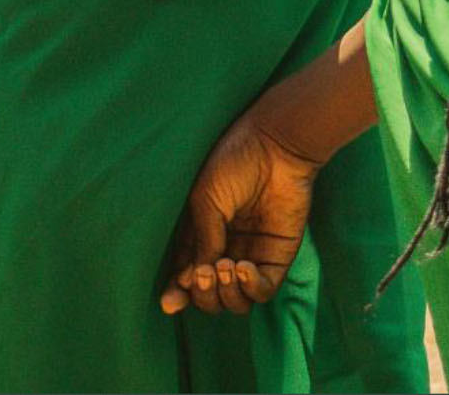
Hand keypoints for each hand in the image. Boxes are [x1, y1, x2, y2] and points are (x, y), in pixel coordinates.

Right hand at [159, 112, 322, 316]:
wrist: (276, 146)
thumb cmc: (234, 164)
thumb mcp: (205, 201)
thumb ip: (201, 242)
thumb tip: (192, 280)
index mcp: (201, 237)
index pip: (185, 277)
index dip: (176, 294)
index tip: (170, 302)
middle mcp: (225, 251)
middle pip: (209, 297)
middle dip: (202, 295)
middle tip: (204, 273)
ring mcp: (251, 255)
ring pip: (235, 302)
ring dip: (225, 294)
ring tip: (225, 266)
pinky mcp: (278, 257)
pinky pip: (263, 291)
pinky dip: (250, 289)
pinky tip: (243, 267)